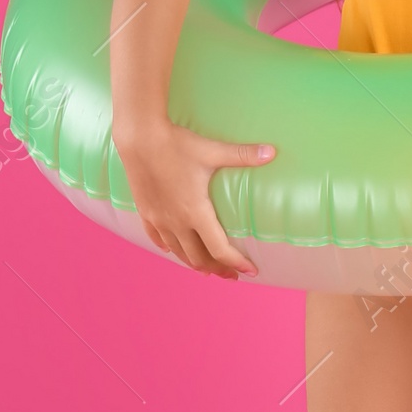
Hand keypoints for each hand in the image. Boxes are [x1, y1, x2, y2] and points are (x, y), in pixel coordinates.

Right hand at [114, 118, 275, 277]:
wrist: (139, 138)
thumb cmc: (176, 145)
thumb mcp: (213, 151)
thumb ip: (243, 155)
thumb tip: (272, 152)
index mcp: (196, 212)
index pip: (220, 249)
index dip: (237, 263)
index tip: (251, 271)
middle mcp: (176, 222)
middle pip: (199, 258)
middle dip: (218, 269)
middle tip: (232, 273)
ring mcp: (159, 219)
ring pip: (179, 252)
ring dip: (195, 263)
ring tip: (208, 269)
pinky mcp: (146, 212)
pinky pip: (157, 238)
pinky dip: (170, 248)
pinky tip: (174, 250)